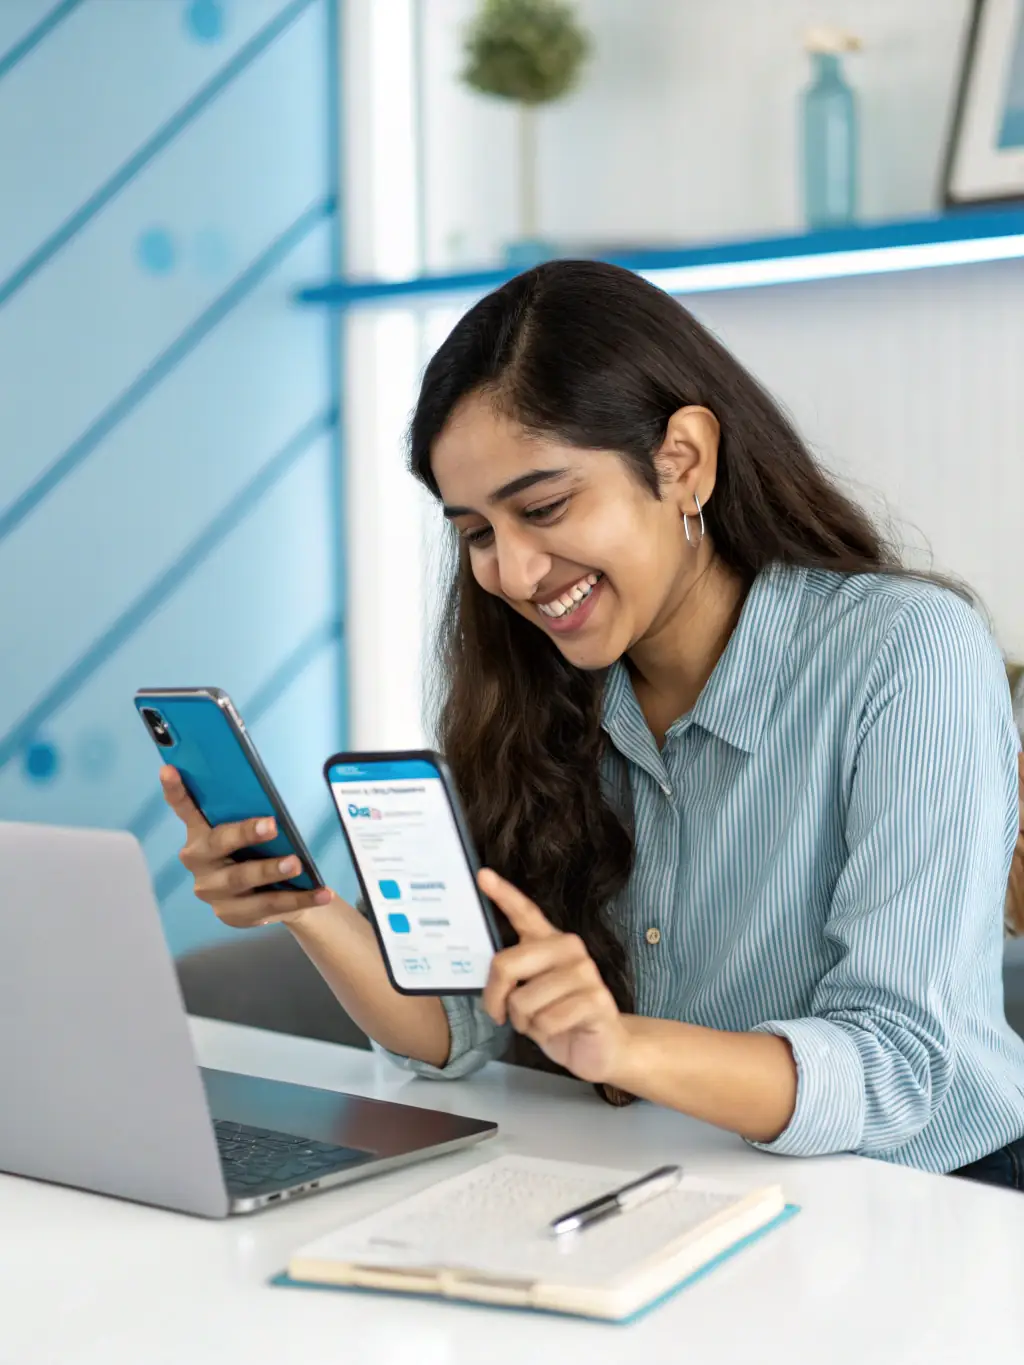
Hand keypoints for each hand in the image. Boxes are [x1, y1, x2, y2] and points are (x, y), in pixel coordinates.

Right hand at [160, 766, 332, 928]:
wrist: (267, 896)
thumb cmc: (255, 851)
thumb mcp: (249, 832)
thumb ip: (249, 816)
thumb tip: (270, 800)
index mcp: (200, 834)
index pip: (185, 809)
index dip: (175, 790)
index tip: (169, 769)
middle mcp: (199, 861)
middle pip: (218, 845)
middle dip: (244, 833)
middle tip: (272, 824)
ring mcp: (213, 891)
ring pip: (243, 880)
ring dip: (271, 870)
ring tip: (297, 865)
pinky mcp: (232, 914)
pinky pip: (267, 906)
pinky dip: (300, 899)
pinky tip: (321, 893)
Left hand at [479, 868, 629, 1083]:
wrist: (600, 1047)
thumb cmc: (558, 1016)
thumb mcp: (528, 993)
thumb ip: (512, 976)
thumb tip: (488, 971)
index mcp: (550, 941)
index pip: (524, 912)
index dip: (503, 894)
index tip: (483, 876)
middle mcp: (569, 948)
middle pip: (506, 964)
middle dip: (495, 997)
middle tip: (501, 1013)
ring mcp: (585, 972)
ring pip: (523, 1001)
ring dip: (524, 1022)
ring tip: (540, 1022)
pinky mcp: (596, 1000)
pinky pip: (546, 1021)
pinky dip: (543, 1034)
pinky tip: (559, 1031)